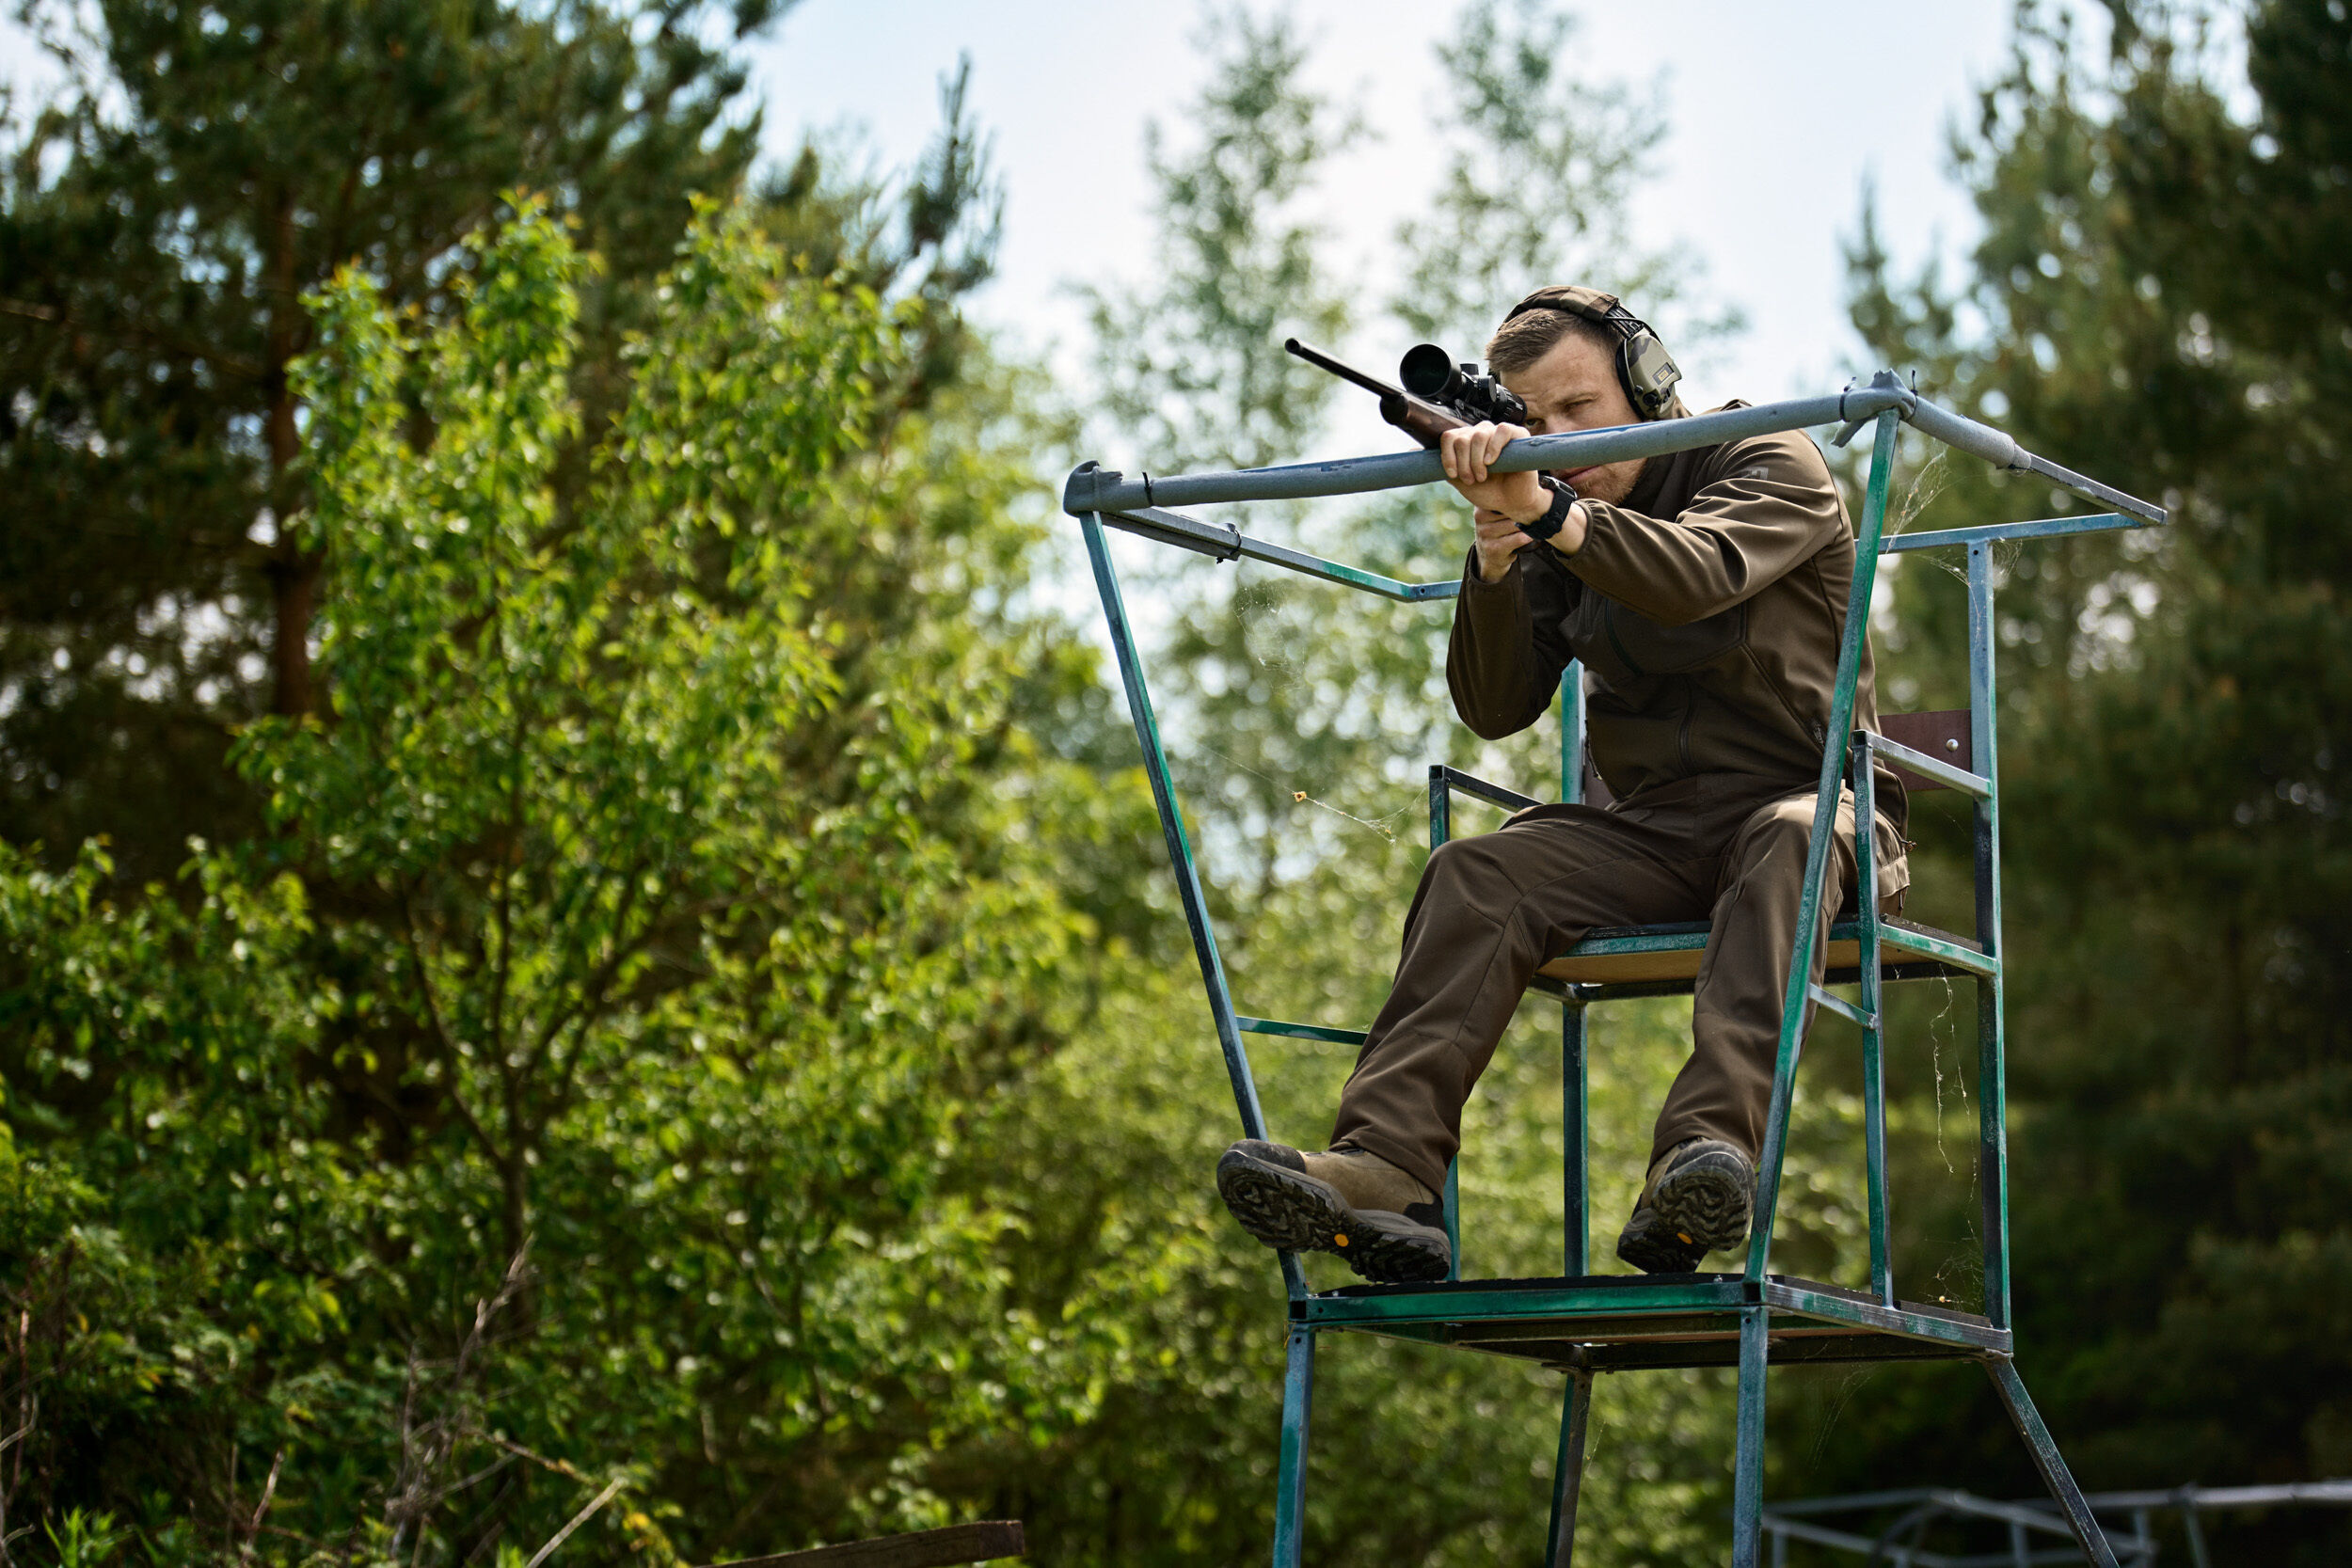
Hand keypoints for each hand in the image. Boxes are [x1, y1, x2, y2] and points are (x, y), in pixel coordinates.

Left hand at [1442, 422, 1547, 580]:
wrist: (1511, 503)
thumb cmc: (1488, 491)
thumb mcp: (1460, 480)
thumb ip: (1442, 466)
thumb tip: (1412, 452)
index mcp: (1466, 441)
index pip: (1448, 436)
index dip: (1447, 456)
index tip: (1452, 474)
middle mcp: (1480, 433)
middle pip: (1462, 437)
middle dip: (1463, 463)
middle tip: (1471, 479)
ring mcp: (1498, 433)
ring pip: (1478, 435)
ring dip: (1476, 460)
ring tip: (1482, 476)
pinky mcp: (1518, 435)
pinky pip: (1502, 430)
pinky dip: (1493, 447)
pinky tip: (1491, 462)